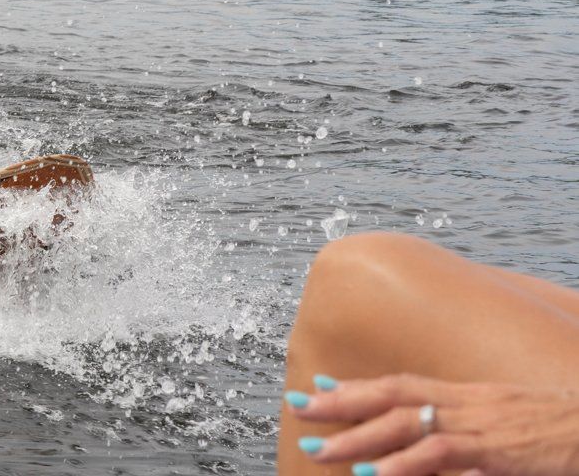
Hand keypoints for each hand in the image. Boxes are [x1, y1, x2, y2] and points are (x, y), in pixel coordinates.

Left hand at [286, 373, 578, 475]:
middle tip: (297, 409)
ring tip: (322, 450)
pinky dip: (406, 464)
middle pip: (391, 397)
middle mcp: (464, 403)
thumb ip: (459, 423)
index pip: (400, 384)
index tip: (317, 386)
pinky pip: (443, 453)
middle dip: (340, 403)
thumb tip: (420, 432)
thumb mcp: (501, 422)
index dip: (357, 386)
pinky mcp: (496, 451)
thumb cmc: (553, 430)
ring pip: (407, 424)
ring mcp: (479, 425)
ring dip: (360, 438)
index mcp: (464, 395)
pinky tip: (377, 474)